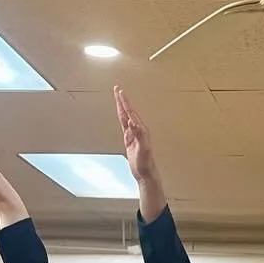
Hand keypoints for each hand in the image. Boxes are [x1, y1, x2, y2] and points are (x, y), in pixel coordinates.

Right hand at [114, 85, 166, 219]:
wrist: (145, 173)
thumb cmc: (145, 163)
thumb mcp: (142, 148)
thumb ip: (138, 134)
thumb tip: (133, 122)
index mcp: (140, 129)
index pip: (131, 112)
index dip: (125, 102)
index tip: (120, 92)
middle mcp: (138, 129)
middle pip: (128, 111)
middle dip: (122, 100)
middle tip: (117, 89)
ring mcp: (134, 134)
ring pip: (126, 117)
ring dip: (121, 107)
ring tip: (118, 97)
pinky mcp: (130, 140)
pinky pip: (124, 125)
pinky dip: (122, 118)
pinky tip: (121, 115)